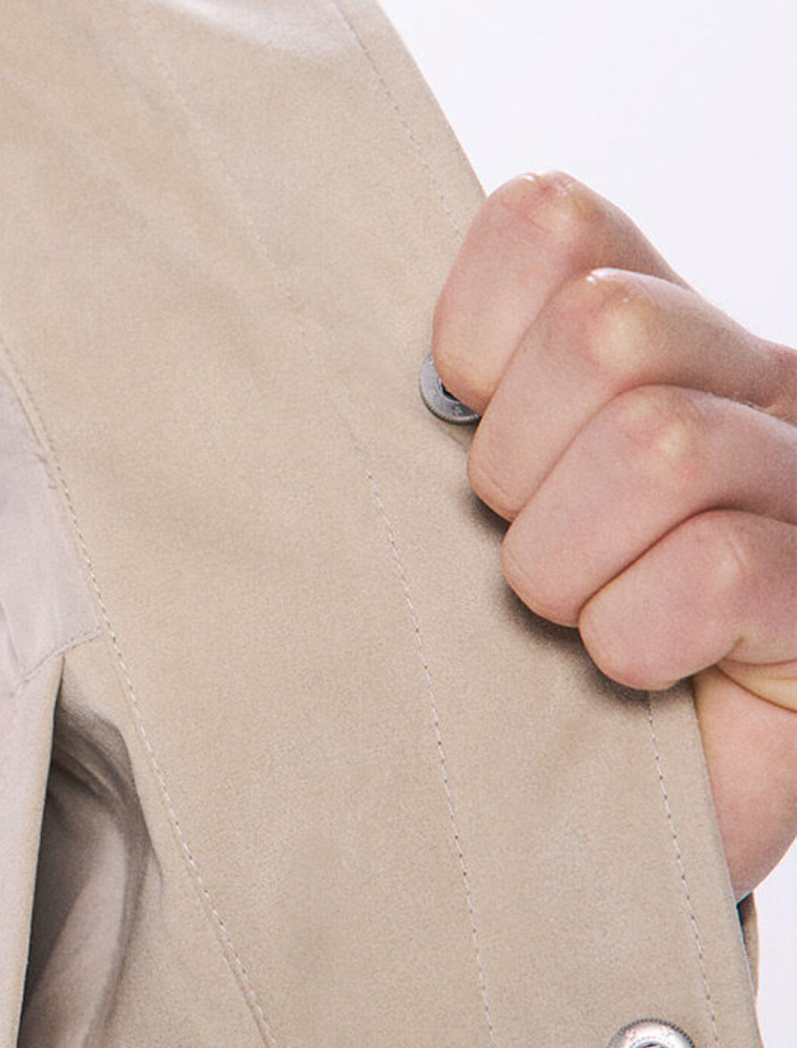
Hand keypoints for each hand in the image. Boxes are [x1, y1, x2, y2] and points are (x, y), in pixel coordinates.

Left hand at [433, 172, 796, 898]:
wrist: (567, 827)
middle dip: (516, 466)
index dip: (471, 337)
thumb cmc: (495, 653)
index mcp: (648, 322)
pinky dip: (637, 635)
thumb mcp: (440, 497)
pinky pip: (723, 566)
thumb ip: (418, 399)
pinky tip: (628, 669)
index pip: (553, 221)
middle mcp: (746, 380)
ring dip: (567, 562)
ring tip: (565, 618)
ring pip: (664, 446)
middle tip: (512, 550)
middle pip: (607, 331)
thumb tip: (301, 346)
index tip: (455, 433)